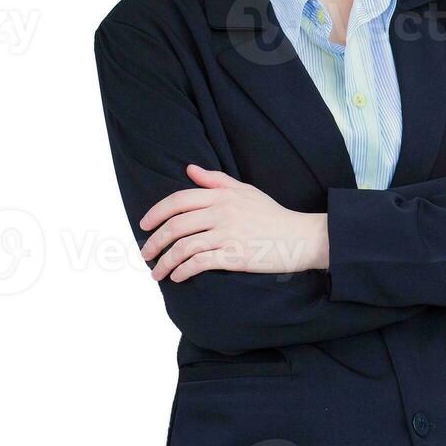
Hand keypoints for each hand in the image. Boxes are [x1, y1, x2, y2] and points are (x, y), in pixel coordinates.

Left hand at [138, 164, 326, 281]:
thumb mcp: (246, 191)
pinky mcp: (235, 256)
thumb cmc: (272, 214)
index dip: (155, 213)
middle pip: (175, 226)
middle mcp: (222, 213)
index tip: (144, 226)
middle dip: (154, 242)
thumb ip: (216, 180)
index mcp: (222, 196)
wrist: (300, 236)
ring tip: (157, 273)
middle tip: (146, 254)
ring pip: (183, 248)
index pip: (178, 201)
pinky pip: (200, 263)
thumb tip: (189, 169)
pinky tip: (178, 277)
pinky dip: (183, 271)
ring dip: (164, 262)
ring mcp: (228, 235)